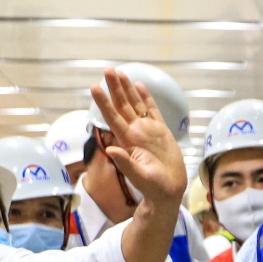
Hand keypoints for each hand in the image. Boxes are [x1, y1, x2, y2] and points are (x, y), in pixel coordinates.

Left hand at [91, 68, 187, 208]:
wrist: (168, 191)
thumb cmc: (153, 187)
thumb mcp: (139, 177)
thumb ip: (126, 163)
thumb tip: (111, 150)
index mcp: (127, 141)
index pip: (113, 117)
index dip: (104, 102)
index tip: (94, 87)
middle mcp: (135, 132)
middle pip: (122, 106)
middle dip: (114, 88)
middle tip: (107, 70)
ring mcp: (147, 131)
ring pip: (135, 105)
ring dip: (127, 89)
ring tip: (119, 72)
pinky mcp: (161, 131)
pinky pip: (152, 110)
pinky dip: (146, 98)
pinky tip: (140, 86)